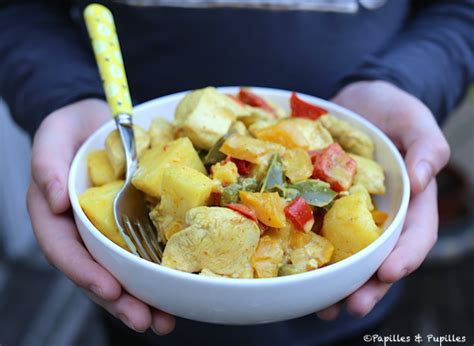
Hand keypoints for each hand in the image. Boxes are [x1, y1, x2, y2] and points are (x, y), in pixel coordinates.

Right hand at [27, 99, 174, 334]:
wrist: (100, 122)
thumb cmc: (71, 129)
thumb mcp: (53, 135)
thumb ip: (46, 164)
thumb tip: (54, 201)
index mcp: (56, 216)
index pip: (65, 251)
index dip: (85, 273)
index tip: (109, 290)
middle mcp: (82, 230)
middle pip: (96, 273)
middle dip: (120, 301)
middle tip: (147, 321)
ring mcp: (108, 230)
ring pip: (122, 271)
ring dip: (143, 298)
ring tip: (165, 320)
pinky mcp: (132, 223)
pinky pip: (143, 250)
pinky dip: (157, 272)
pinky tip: (176, 289)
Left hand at [317, 80, 449, 319]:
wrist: (356, 102)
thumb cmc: (392, 110)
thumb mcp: (414, 119)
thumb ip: (427, 146)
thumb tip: (421, 179)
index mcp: (411, 202)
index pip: (414, 236)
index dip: (404, 258)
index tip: (388, 274)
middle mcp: (381, 216)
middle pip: (380, 258)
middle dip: (368, 286)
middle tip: (350, 307)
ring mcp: (351, 214)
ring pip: (349, 256)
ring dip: (337, 283)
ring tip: (322, 307)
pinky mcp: (324, 206)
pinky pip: (318, 233)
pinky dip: (310, 255)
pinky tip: (295, 273)